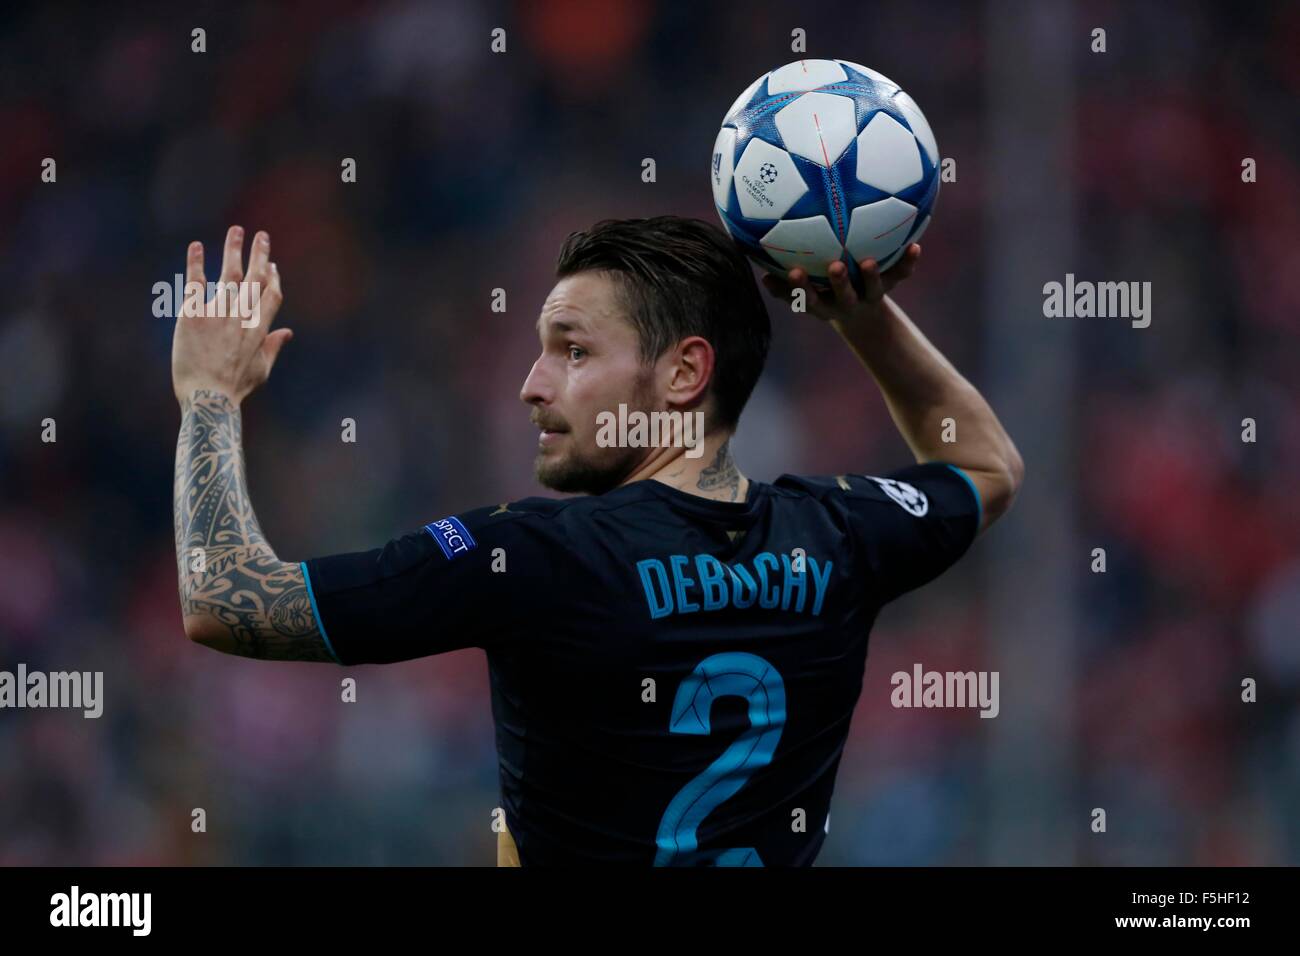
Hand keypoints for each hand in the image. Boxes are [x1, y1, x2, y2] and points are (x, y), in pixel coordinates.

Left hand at [171, 226, 290, 403]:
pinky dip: (196, 263)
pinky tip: (197, 246)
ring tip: (237, 230)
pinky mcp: (194, 315)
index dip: (273, 278)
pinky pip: (196, 283)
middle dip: (260, 255)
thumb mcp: (261, 370)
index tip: (271, 266)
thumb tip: (288, 333)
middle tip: (262, 236)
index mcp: (260, 329)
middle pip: (255, 278)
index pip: (272, 295)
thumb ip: (274, 347)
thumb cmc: (234, 388)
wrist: (208, 398)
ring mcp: (219, 313)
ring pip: (230, 274)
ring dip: (235, 250)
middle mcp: (242, 316)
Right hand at [759, 243, 921, 325]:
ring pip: (872, 290)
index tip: (793, 272)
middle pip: (842, 297)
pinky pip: (900, 275)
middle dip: (838, 284)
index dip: (801, 289)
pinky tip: (915, 246)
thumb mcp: (802, 290)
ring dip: (872, 277)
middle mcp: (845, 303)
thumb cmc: (823, 294)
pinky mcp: (889, 286)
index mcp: (823, 304)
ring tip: (870, 261)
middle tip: (835, 266)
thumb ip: (780, 280)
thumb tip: (748, 253)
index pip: (808, 300)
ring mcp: (868, 296)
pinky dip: (908, 263)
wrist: (862, 317)